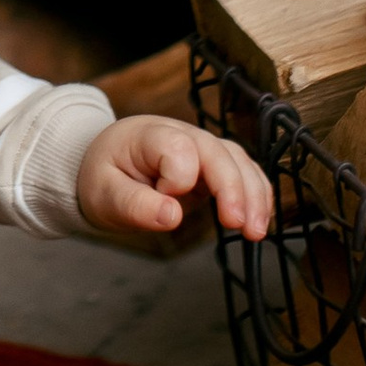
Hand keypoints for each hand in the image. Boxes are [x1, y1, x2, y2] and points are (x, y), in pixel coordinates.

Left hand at [76, 113, 270, 249]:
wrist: (107, 163)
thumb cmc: (105, 176)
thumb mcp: (104, 195)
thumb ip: (135, 205)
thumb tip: (171, 217)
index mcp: (150, 135)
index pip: (177, 149)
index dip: (176, 179)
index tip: (162, 198)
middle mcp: (182, 134)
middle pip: (218, 152)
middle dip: (233, 189)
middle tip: (239, 225)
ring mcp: (202, 147)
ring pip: (238, 161)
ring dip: (253, 195)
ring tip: (256, 231)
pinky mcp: (214, 164)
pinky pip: (244, 172)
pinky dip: (257, 194)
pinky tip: (260, 219)